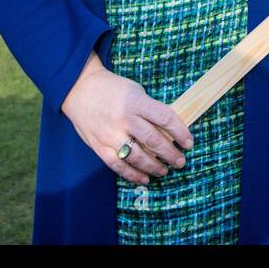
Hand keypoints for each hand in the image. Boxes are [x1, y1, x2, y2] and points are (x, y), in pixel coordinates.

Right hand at [61, 50, 193, 185]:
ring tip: (164, 171)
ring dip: (154, 167)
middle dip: (171, 154)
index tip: (189, 142)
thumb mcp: (135, 91)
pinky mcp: (99, 146)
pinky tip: (144, 179)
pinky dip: (132, 175)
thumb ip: (149, 109)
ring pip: (137, 156)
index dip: (180, 132)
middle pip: (153, 140)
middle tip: (180, 161)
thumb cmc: (112, 89)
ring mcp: (110, 134)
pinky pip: (117, 165)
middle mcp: (124, 118)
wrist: (79, 89)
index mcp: (136, 102)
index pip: (165, 117)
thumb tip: (169, 130)